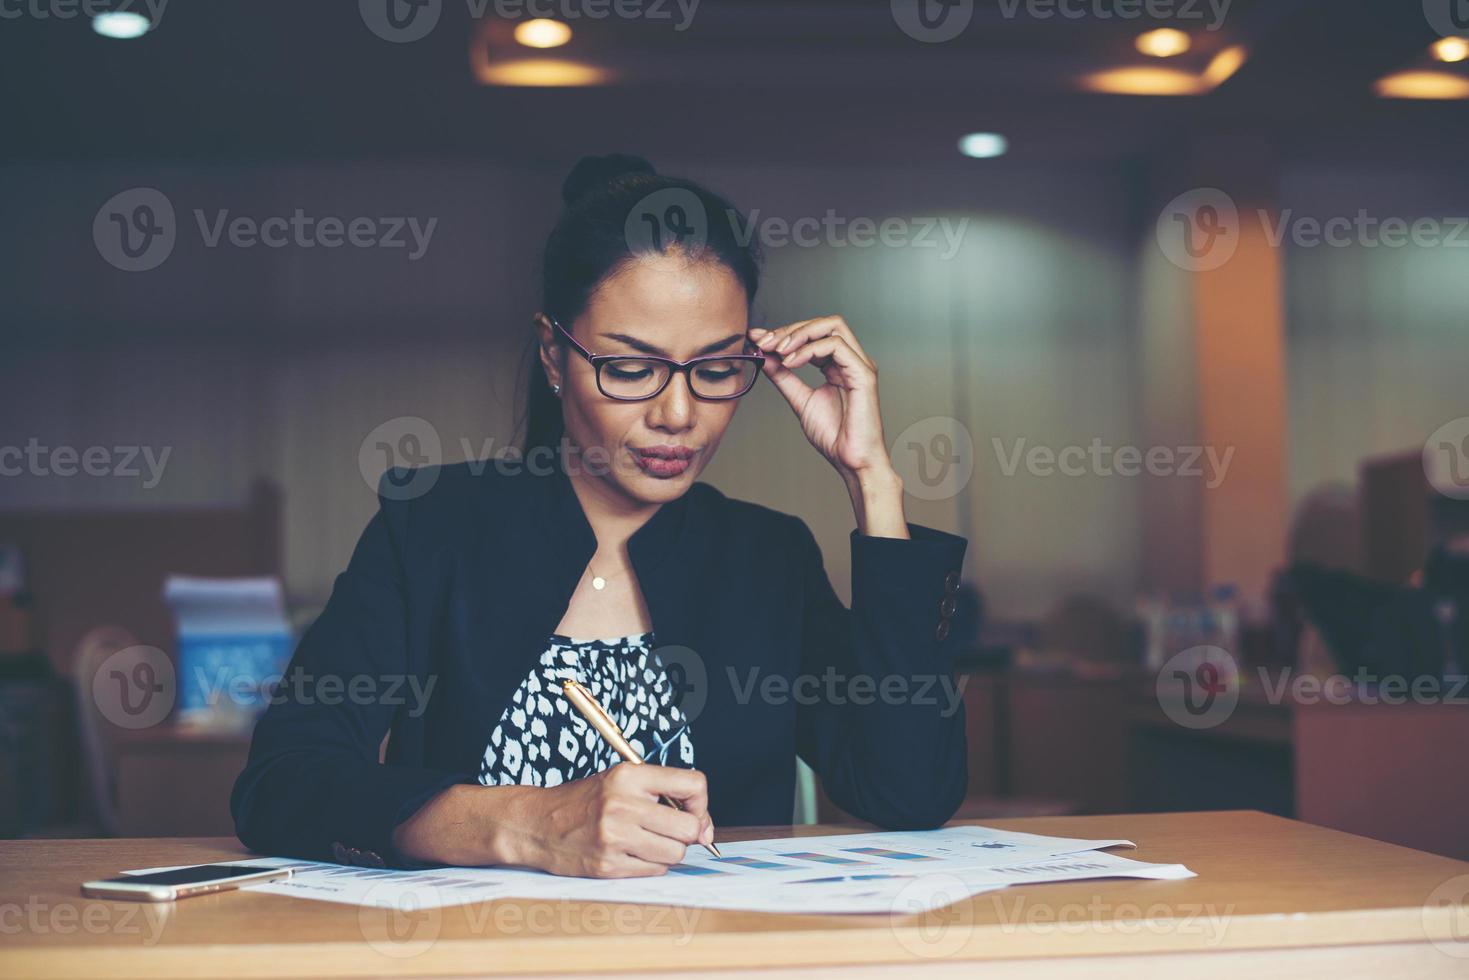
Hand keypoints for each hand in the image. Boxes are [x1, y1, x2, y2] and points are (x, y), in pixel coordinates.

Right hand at [504, 764, 713, 877]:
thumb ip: (661, 793)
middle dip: (688, 834)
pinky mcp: (608, 865)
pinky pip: (655, 871)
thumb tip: (704, 827)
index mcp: (629, 775)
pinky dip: (651, 866)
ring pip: (676, 853)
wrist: (537, 824)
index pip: (693, 785)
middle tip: (672, 832)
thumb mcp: (619, 780)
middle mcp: (623, 804)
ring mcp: (615, 837)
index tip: (696, 813)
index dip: (702, 804)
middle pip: (689, 827)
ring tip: (648, 842)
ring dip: (669, 852)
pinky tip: (632, 854)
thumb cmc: (583, 801)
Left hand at [749, 316, 889, 477]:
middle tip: (764, 342)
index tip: (757, 340)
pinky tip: (791, 362)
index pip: (813, 334)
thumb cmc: (834, 436)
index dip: (784, 333)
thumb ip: (783, 377)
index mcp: (838, 365)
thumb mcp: (800, 400)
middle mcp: (851, 360)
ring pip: (833, 326)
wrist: (851, 462)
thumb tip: (764, 356)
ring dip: (800, 334)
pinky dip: (809, 349)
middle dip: (790, 329)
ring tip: (778, 351)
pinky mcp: (864, 374)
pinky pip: (836, 346)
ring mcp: (859, 365)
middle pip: (823, 324)